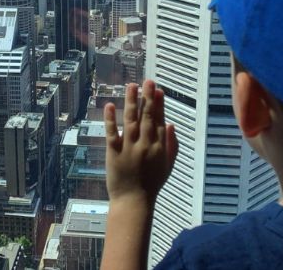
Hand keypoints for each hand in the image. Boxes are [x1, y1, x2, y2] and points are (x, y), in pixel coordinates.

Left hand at [105, 80, 178, 205]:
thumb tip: (170, 124)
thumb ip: (171, 145)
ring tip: (132, 85)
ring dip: (131, 101)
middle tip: (148, 81)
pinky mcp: (114, 153)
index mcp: (159, 147)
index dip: (159, 104)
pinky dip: (111, 119)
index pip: (159, 121)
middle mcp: (145, 145)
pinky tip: (111, 105)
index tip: (158, 90)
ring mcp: (129, 148)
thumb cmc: (151, 184)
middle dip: (148, 97)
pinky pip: (112, 132)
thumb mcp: (168, 165)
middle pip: (147, 117)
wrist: (133, 202)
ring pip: (131, 120)